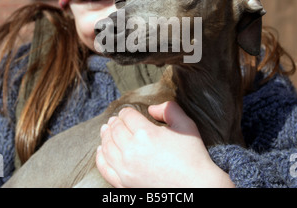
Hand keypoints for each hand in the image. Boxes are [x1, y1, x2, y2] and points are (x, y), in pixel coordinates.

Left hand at [96, 101, 234, 187]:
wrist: (196, 187)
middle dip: (115, 122)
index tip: (128, 112)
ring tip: (106, 130)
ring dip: (105, 136)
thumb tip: (151, 108)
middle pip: (115, 130)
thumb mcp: (186, 125)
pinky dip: (100, 157)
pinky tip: (101, 150)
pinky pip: (105, 168)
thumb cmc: (193, 156)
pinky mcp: (124, 183)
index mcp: (146, 134)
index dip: (127, 111)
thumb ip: (169, 109)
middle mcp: (132, 150)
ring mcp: (126, 169)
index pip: (127, 116)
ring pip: (107, 147)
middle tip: (115, 120)